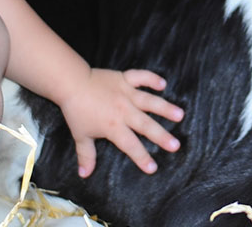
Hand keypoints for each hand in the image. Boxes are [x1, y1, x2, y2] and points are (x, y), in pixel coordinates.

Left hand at [57, 68, 184, 176]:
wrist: (71, 83)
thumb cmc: (76, 110)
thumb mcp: (80, 135)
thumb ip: (86, 155)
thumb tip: (84, 174)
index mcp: (113, 126)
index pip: (130, 145)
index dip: (141, 158)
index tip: (153, 168)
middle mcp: (123, 110)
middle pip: (146, 125)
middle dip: (161, 136)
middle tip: (176, 145)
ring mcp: (126, 93)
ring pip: (149, 101)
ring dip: (165, 108)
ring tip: (180, 115)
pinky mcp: (124, 79)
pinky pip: (141, 77)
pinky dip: (152, 79)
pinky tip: (163, 84)